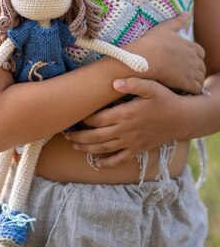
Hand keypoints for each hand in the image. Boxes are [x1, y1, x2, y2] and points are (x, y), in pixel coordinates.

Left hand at [64, 77, 190, 167]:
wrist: (182, 119)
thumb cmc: (164, 99)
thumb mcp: (151, 87)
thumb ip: (133, 83)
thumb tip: (114, 82)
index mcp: (125, 114)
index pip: (97, 118)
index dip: (83, 118)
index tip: (72, 115)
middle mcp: (125, 130)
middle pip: (96, 136)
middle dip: (78, 136)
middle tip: (64, 133)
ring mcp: (131, 142)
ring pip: (104, 149)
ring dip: (86, 148)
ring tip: (73, 145)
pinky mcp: (137, 150)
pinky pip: (119, 159)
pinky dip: (107, 163)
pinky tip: (96, 163)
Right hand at [126, 13, 205, 94]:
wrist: (144, 58)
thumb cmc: (151, 43)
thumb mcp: (163, 28)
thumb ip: (176, 21)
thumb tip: (186, 12)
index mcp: (189, 45)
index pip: (200, 52)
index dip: (194, 56)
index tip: (186, 60)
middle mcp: (193, 58)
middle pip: (201, 66)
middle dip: (196, 69)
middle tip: (184, 73)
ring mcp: (191, 71)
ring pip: (200, 77)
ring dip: (195, 80)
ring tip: (184, 83)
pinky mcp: (187, 83)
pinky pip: (196, 88)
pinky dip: (193, 89)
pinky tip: (184, 90)